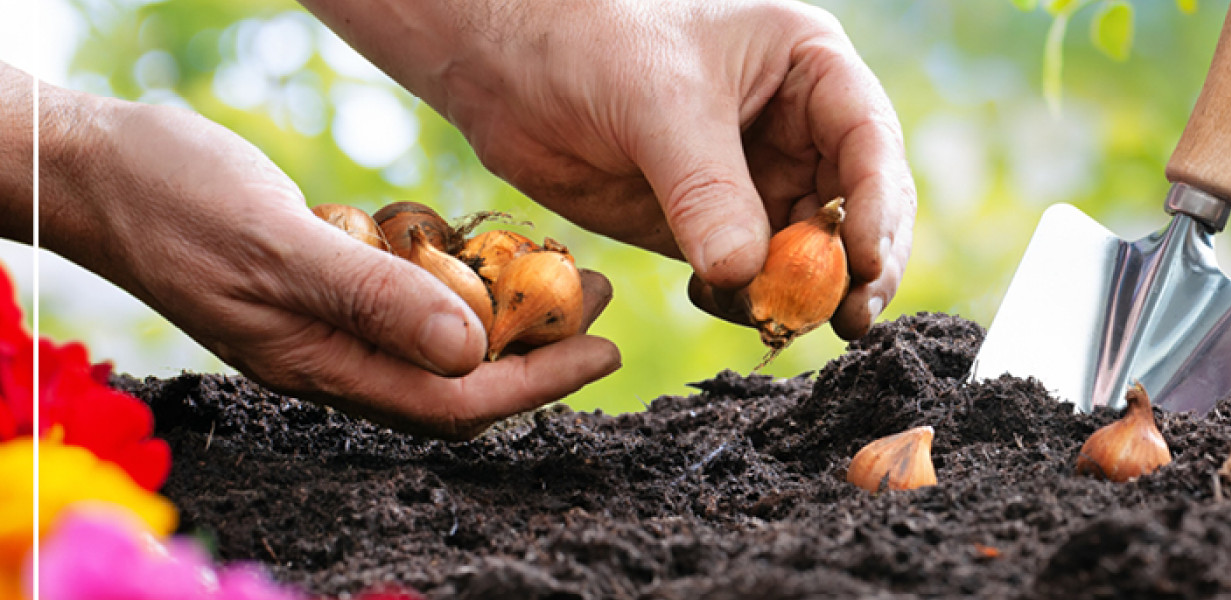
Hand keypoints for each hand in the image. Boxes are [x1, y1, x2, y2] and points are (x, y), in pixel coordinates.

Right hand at [38, 93, 619, 439]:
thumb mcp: (278, 245)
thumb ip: (372, 299)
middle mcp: (330, 356)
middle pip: (457, 377)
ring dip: (502, 309)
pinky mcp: (317, 282)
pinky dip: (450, 276)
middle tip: (598, 294)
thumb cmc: (174, 202)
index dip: (538, 384)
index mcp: (321, 365)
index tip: (604, 351)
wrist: (96, 169)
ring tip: (557, 265)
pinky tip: (476, 244)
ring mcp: (323, 321)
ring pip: (434, 336)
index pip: (453, 402)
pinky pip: (402, 296)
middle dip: (536, 346)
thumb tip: (471, 353)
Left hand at [302, 0, 916, 340]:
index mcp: (808, 68)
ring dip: (799, 293)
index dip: (877, 205)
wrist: (505, 69)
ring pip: (806, 252)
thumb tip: (745, 277)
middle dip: (856, 265)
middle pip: (855, 207)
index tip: (864, 263)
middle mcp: (796, 127)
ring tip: (775, 320)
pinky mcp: (709, 224)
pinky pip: (749, 276)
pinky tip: (717, 301)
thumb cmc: (590, 46)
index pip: (869, 141)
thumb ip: (707, 190)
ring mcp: (753, 180)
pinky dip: (745, 300)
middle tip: (848, 320)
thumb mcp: (659, 105)